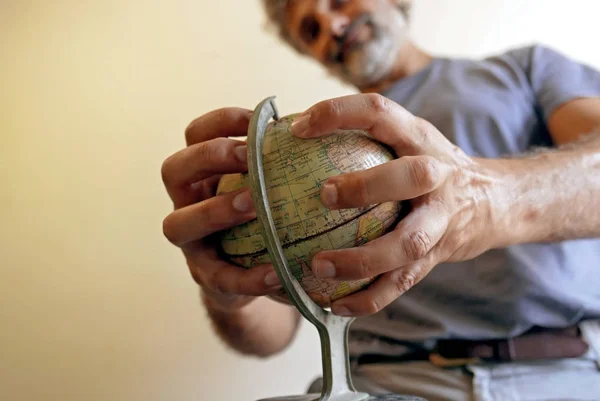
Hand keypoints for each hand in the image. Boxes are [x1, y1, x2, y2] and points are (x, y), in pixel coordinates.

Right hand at [161, 108, 281, 311]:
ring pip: (178, 224)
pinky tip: (279, 271)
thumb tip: (323, 131)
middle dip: (208, 157)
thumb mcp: (269, 187)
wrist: (252, 276)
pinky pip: (222, 278)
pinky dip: (249, 276)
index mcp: (201, 173)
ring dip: (215, 210)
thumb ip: (283, 164)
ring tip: (254, 205)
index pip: (195, 135)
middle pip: (173, 171)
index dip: (220, 122)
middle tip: (249, 157)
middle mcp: (185, 203)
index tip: (257, 119)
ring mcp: (190, 242)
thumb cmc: (264, 218)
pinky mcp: (207, 277)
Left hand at [290, 94, 498, 316]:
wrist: (494, 202)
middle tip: (323, 195)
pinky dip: (370, 298)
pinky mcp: (438, 255)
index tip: (298, 128)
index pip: (379, 112)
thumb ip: (367, 138)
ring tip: (319, 266)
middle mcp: (436, 175)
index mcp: (419, 138)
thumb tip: (291, 135)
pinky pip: (403, 282)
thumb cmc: (431, 168)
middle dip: (367, 186)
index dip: (340, 113)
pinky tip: (336, 306)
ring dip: (363, 258)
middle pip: (411, 177)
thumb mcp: (409, 141)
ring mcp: (441, 219)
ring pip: (408, 243)